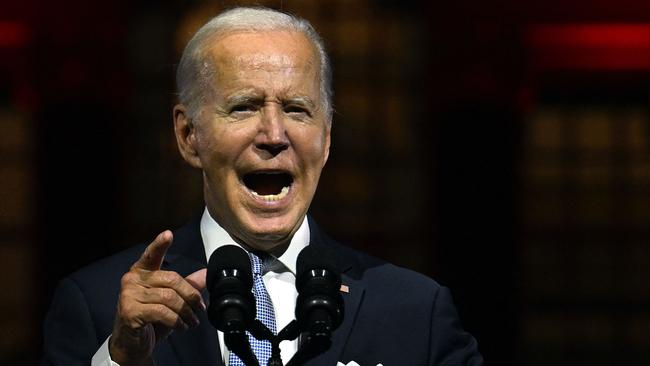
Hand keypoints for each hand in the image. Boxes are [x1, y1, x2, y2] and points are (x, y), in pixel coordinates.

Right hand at [109, 230, 206, 364]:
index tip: (168, 234)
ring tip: (192, 321)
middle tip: (200, 308)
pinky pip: (162, 312)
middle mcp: (132, 280)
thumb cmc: (149, 319)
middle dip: (191, 295)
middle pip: (172, 279)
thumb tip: (206, 272)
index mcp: (142, 272)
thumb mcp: (171, 300)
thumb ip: (187, 284)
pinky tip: (181, 326)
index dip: (160, 244)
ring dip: (186, 312)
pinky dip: (177, 321)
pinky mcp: (130, 312)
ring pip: (169, 297)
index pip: (152, 255)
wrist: (131, 344)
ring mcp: (128, 295)